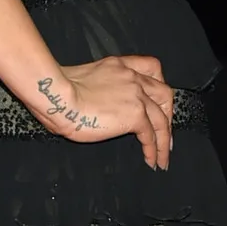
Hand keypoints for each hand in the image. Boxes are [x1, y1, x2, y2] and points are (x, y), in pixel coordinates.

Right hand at [32, 55, 173, 169]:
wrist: (58, 96)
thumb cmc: (59, 90)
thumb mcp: (84, 78)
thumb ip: (99, 86)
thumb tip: (95, 104)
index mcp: (118, 65)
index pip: (151, 67)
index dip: (159, 85)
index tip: (158, 101)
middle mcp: (131, 76)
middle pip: (164, 93)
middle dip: (168, 115)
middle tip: (164, 133)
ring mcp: (135, 94)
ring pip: (162, 118)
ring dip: (164, 139)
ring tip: (161, 157)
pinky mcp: (134, 114)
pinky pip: (151, 135)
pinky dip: (153, 150)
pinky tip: (150, 160)